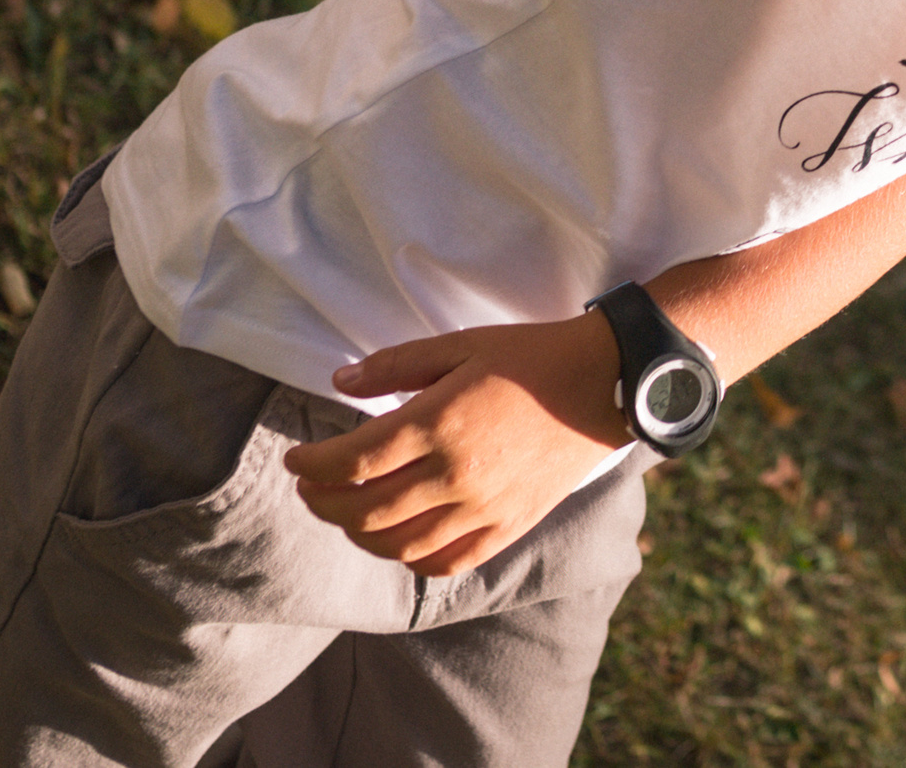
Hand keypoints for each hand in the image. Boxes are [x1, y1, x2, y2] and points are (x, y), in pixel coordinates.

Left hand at [283, 314, 631, 576]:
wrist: (608, 382)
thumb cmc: (532, 356)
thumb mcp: (462, 344)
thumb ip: (396, 365)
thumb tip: (339, 382)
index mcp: (439, 423)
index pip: (350, 461)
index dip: (312, 464)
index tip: (297, 458)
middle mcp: (456, 474)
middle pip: (364, 509)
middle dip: (322, 503)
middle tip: (309, 488)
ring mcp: (483, 507)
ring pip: (398, 544)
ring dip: (358, 534)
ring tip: (347, 514)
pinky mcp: (509, 526)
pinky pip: (446, 562)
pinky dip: (411, 559)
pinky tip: (398, 541)